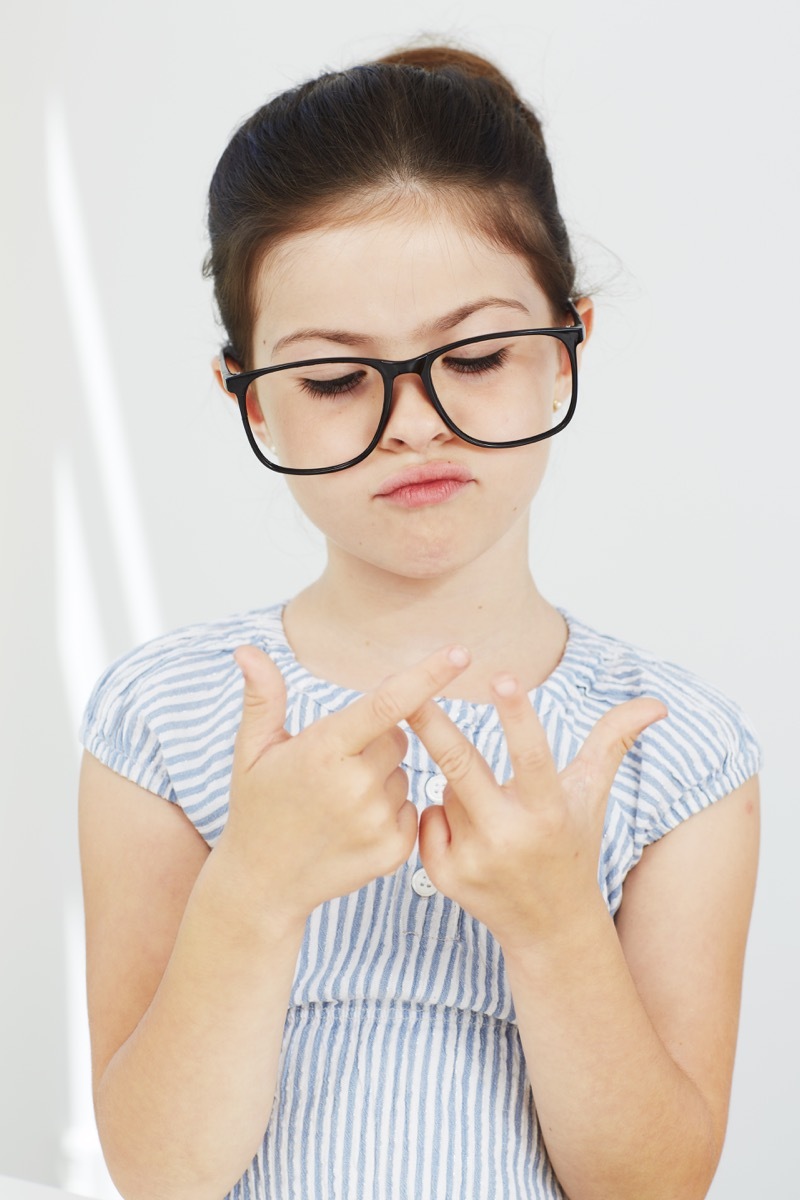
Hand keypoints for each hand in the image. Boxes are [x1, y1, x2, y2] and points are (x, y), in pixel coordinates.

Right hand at [217, 642, 470, 924]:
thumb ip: (263, 697)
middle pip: (399, 738)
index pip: (387, 703)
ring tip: (339, 803)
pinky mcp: (392, 852)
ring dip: (381, 779)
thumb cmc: (257, 807)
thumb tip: (247, 649)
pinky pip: (410, 809)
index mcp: (323, 750)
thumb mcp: (252, 750)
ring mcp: (376, 822)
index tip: (460, 653)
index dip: (427, 675)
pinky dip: (390, 811)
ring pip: (404, 775)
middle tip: (336, 766)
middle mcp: (354, 786)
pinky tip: (353, 826)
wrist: (261, 884)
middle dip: (376, 741)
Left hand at [407, 674, 667, 951]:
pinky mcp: (445, 877)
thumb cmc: (570, 847)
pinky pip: (427, 818)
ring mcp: (473, 860)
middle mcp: (510, 837)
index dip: (518, 715)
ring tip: (490, 810)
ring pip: (446, 789)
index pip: (532, 756)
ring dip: (458, 784)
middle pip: (461, 767)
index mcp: (549, 812)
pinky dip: (440, 814)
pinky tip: (467, 834)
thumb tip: (657, 703)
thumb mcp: (592, 795)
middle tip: (407, 691)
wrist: (550, 928)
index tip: (502, 676)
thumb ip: (615, 741)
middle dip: (431, 725)